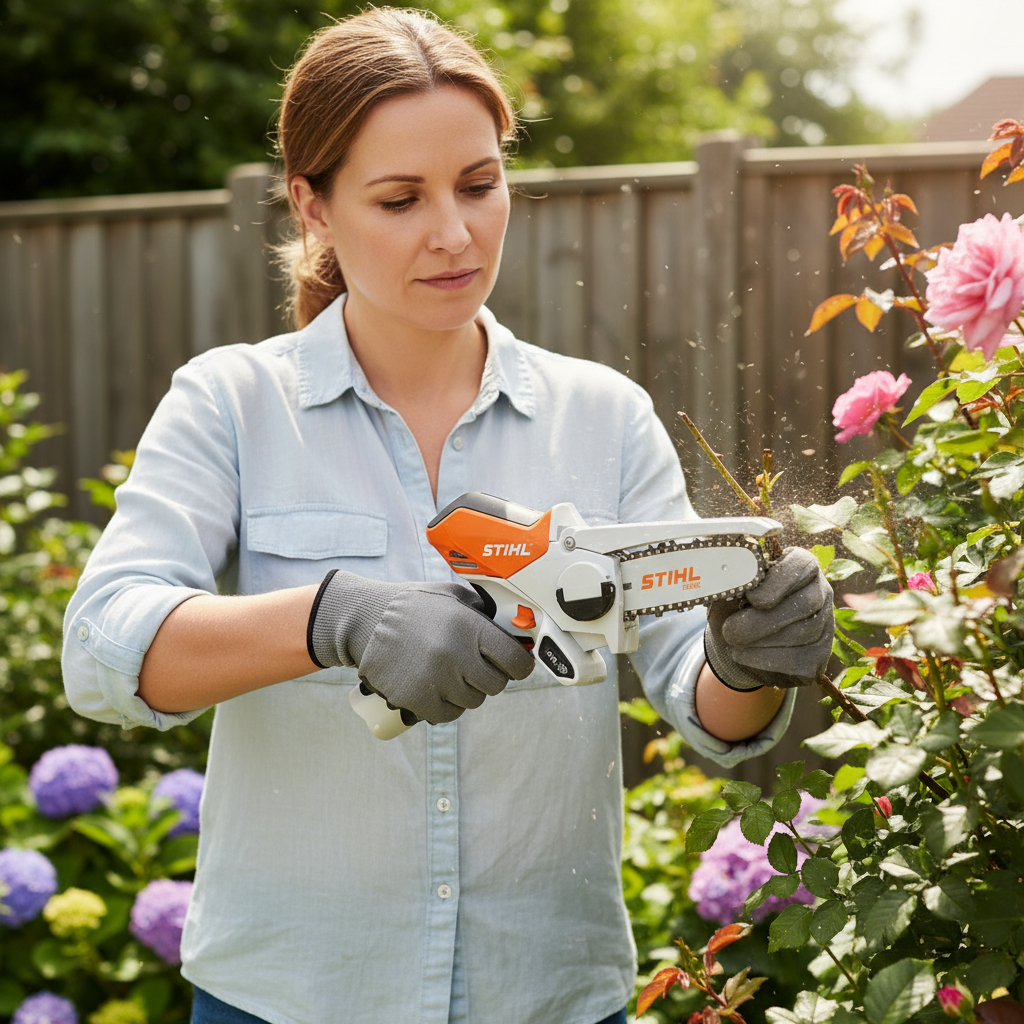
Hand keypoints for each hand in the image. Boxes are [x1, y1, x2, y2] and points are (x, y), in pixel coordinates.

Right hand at [308, 570, 534, 723]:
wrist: (365, 620)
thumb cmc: (412, 606)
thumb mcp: (450, 594)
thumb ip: (481, 609)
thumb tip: (511, 626)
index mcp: (470, 627)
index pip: (516, 660)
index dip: (519, 664)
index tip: (514, 664)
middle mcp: (456, 655)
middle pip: (496, 684)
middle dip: (489, 676)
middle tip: (475, 666)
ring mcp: (435, 680)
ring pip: (473, 700)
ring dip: (467, 690)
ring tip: (449, 673)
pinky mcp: (416, 699)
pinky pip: (448, 714)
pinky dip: (447, 706)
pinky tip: (438, 689)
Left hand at [703, 547, 833, 689]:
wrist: (735, 643)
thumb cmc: (733, 607)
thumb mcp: (727, 589)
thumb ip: (730, 579)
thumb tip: (723, 571)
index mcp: (798, 566)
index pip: (802, 564)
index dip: (779, 581)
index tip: (752, 598)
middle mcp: (819, 592)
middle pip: (806, 603)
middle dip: (765, 620)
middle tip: (731, 631)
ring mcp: (824, 624)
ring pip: (804, 633)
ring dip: (762, 641)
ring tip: (732, 642)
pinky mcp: (819, 655)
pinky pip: (801, 659)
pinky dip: (766, 660)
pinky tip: (742, 656)